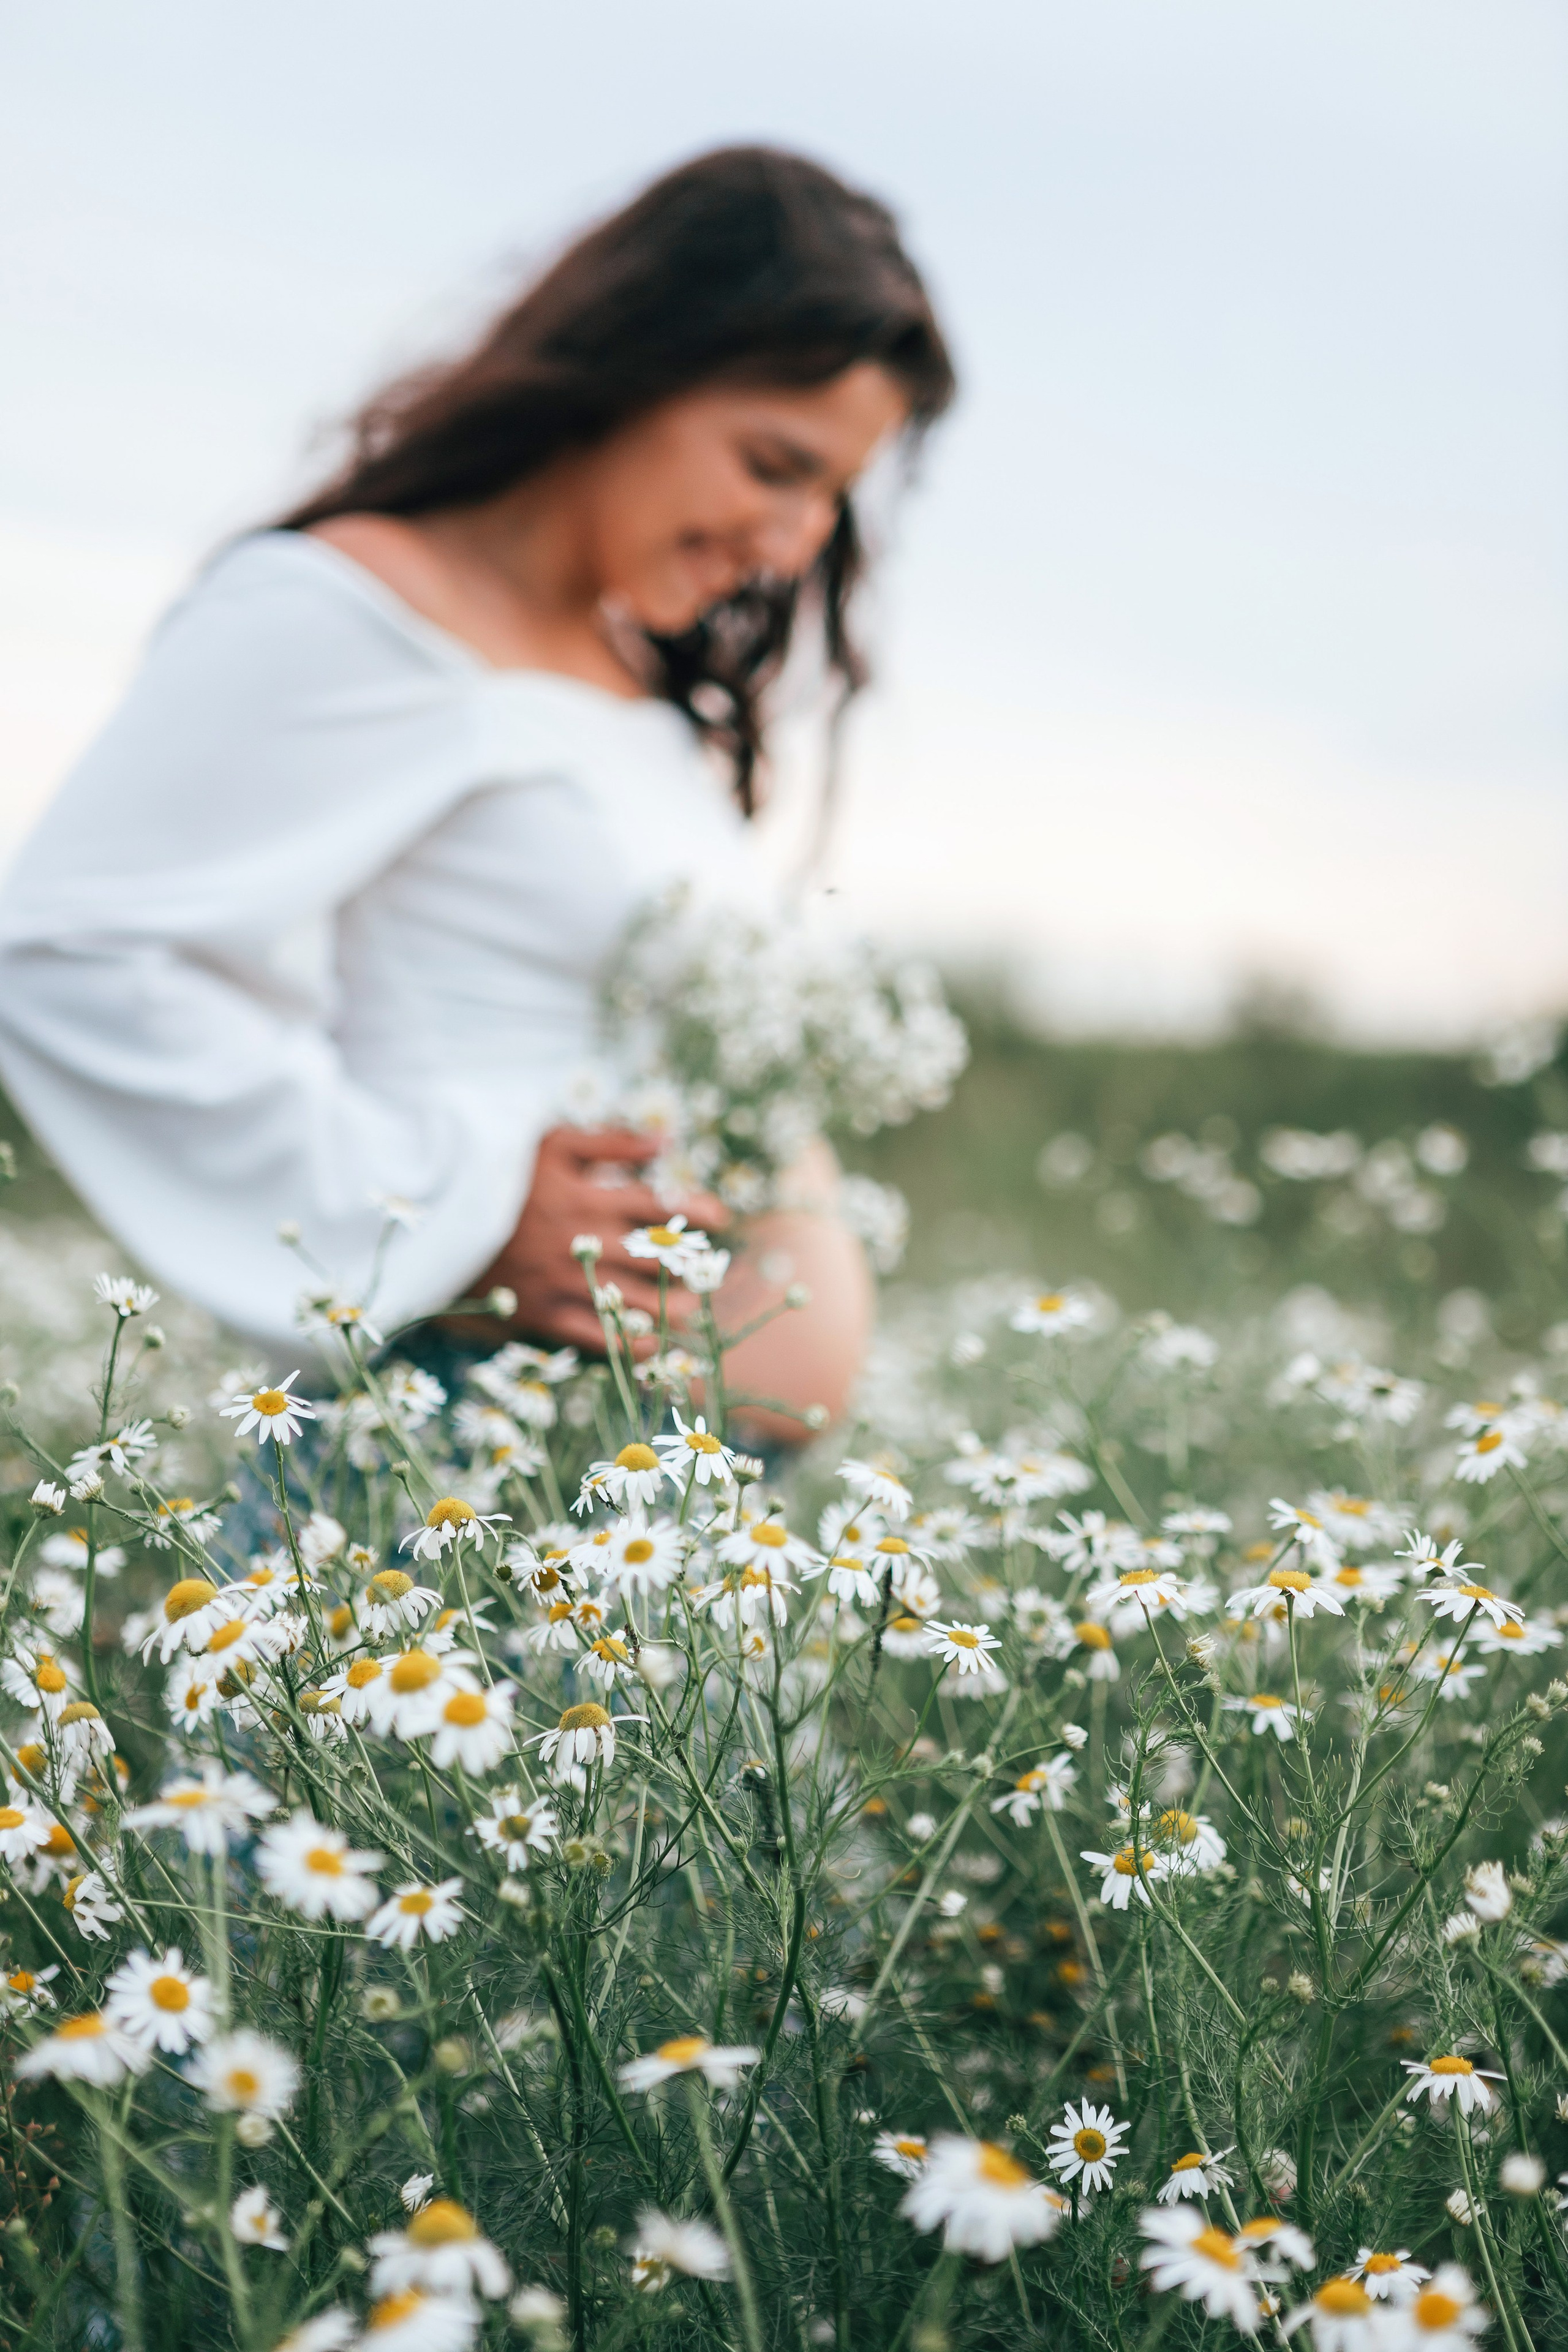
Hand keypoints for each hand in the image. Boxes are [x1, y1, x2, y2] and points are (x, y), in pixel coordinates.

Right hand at [471, 1126, 727, 1354]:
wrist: (445, 1223)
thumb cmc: (503, 1178)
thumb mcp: (552, 1145)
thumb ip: (610, 1142)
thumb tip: (665, 1141)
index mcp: (589, 1199)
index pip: (657, 1206)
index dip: (696, 1211)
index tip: (722, 1218)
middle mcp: (583, 1243)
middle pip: (654, 1261)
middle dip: (691, 1268)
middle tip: (713, 1273)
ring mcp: (565, 1282)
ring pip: (635, 1302)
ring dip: (672, 1308)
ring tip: (696, 1310)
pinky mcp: (545, 1313)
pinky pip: (597, 1337)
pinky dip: (631, 1343)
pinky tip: (658, 1345)